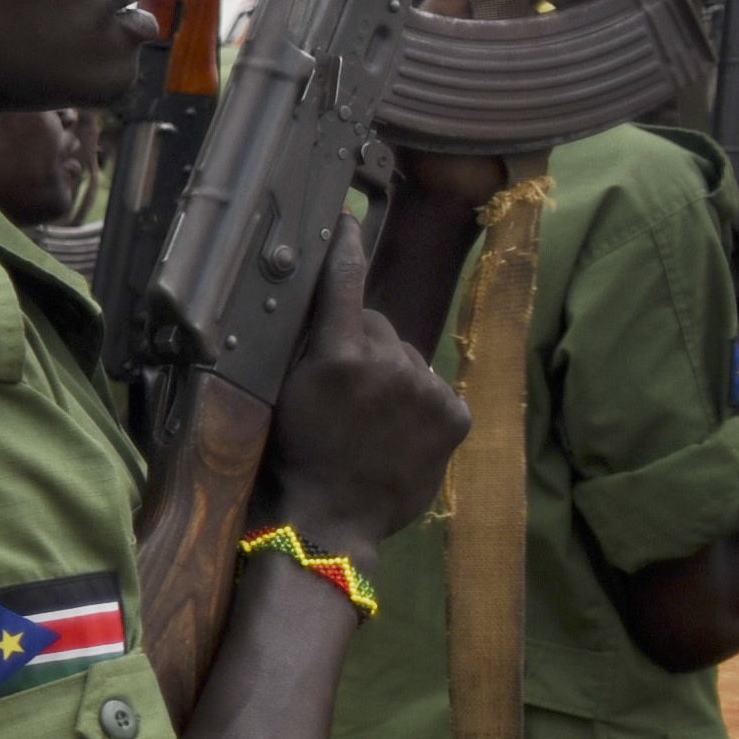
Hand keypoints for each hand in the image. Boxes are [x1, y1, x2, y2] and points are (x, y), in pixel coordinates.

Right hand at [254, 218, 471, 559]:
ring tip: (369, 418)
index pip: (344, 282)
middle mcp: (388, 364)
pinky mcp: (455, 415)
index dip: (346, 246)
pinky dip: (417, 401)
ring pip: (407, 356)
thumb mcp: (283, 393)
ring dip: (391, 374)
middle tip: (340, 387)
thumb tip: (324, 300)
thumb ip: (308, 346)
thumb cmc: (294, 458)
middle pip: (378, 325)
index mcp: (338, 356)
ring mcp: (427, 390)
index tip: (348, 217)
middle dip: (360, 343)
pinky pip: (433, 387)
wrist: (331, 520)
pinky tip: (396, 430)